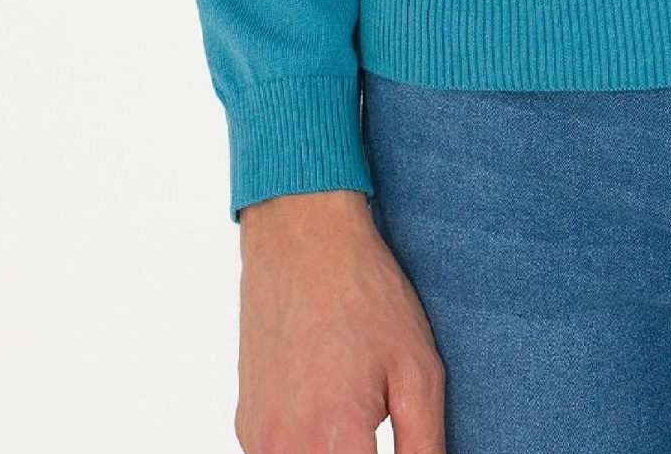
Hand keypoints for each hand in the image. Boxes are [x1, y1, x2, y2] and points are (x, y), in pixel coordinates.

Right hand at [236, 186, 444, 453]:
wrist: (301, 238)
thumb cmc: (365, 296)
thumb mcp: (417, 370)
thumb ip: (425, 447)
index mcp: (334, 439)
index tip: (393, 442)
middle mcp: (285, 447)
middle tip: (377, 427)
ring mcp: (258, 440)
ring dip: (332, 451)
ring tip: (355, 412)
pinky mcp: (245, 426)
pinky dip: (305, 446)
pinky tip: (328, 407)